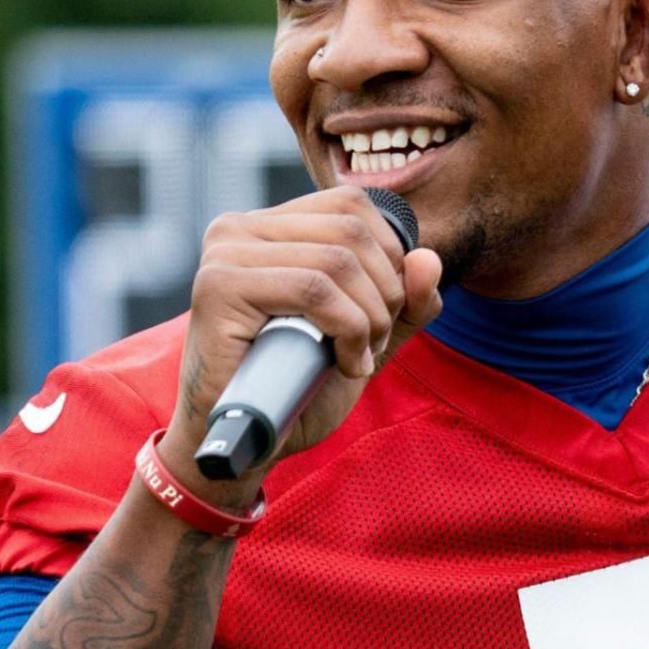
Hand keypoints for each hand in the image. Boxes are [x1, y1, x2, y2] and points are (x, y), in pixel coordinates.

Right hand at [162, 185, 443, 498]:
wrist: (249, 442)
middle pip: (351, 232)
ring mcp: (225, 253)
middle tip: (374, 343)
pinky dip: (348, 329)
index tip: (384, 313)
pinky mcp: (218, 286)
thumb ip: (406, 300)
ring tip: (359, 357)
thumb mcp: (368, 335)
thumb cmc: (299, 385)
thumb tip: (429, 258)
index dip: (389, 257)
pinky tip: (346, 363)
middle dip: (385, 293)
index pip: (351, 206)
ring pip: (336, 261)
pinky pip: (312, 289)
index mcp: (269, 227)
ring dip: (369, 318)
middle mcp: (239, 228)